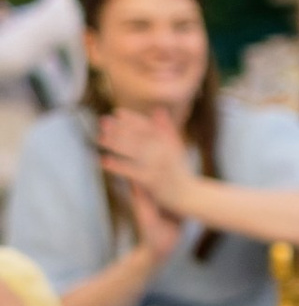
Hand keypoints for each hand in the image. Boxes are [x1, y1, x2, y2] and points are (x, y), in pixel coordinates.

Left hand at [96, 107, 201, 225]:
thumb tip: (158, 109)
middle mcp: (165, 151)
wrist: (191, 196)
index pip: (149, 126)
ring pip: (134, 151)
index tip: (117, 112)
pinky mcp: (153, 181)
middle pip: (139, 136)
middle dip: (120, 128)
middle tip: (103, 121)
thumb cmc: (180, 172)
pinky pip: (131, 171)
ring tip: (100, 138)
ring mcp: (159, 166)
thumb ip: (166, 129)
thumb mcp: (175, 148)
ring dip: (116, 143)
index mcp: (169, 142)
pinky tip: (103, 161)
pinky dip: (117, 165)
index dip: (133, 118)